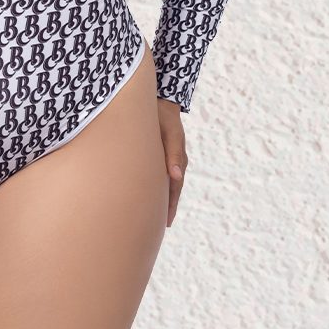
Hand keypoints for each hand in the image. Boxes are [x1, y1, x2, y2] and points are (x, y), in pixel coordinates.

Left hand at [157, 97, 186, 226]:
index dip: (170, 206)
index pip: (175, 189)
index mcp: (178, 160)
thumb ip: (172, 154)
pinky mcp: (162, 153)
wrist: (161, 101)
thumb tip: (176, 176)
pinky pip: (162, 174)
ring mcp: (169, 158)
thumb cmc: (163, 117)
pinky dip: (159, 186)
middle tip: (160, 227)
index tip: (165, 223)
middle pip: (172, 190)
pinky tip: (150, 192)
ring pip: (168, 183)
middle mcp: (176, 162)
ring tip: (156, 215)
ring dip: (163, 198)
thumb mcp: (170, 134)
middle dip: (167, 207)